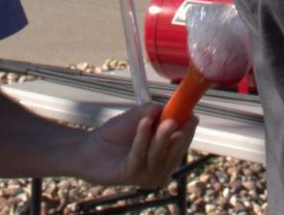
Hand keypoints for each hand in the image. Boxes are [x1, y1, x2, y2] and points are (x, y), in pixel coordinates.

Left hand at [75, 105, 196, 188]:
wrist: (91, 147)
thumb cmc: (118, 134)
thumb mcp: (140, 117)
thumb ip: (153, 112)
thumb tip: (164, 108)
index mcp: (166, 154)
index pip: (182, 144)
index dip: (188, 131)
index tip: (192, 116)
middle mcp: (160, 168)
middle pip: (174, 153)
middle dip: (178, 136)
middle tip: (178, 120)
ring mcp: (146, 175)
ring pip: (158, 156)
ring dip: (160, 137)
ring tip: (163, 121)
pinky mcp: (131, 175)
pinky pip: (139, 156)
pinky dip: (142, 138)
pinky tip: (144, 124)